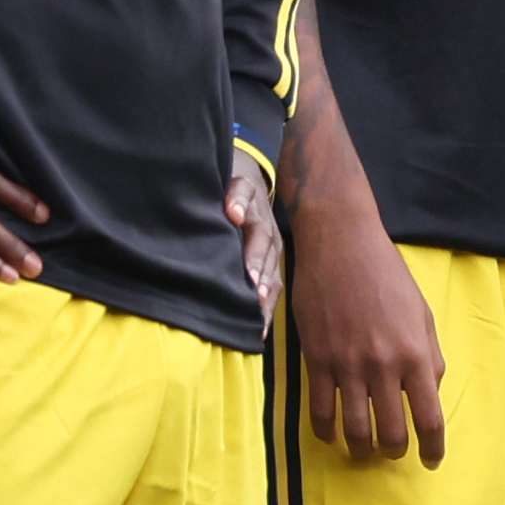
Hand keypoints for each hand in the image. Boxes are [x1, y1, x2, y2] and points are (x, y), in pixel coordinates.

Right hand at [226, 160, 283, 329]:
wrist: (246, 173)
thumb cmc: (244, 224)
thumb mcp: (250, 253)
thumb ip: (250, 282)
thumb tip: (250, 330)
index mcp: (270, 253)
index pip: (271, 282)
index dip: (265, 302)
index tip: (259, 325)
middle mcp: (268, 232)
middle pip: (267, 256)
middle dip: (260, 273)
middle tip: (253, 290)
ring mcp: (257, 209)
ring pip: (258, 228)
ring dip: (252, 243)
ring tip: (246, 265)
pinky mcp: (242, 184)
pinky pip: (242, 192)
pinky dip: (239, 202)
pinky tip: (232, 212)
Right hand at [291, 206, 444, 465]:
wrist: (341, 242)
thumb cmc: (387, 273)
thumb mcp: (422, 312)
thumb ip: (429, 355)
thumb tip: (431, 390)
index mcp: (415, 353)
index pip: (429, 417)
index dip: (433, 447)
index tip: (431, 460)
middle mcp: (383, 365)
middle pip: (391, 432)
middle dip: (394, 452)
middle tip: (393, 452)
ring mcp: (347, 365)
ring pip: (355, 429)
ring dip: (361, 449)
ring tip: (364, 450)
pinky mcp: (317, 359)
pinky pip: (319, 411)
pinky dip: (327, 431)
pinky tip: (332, 434)